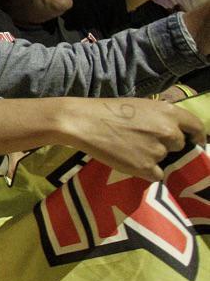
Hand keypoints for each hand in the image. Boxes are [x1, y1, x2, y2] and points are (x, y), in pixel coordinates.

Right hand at [63, 96, 205, 180]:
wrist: (82, 122)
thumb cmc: (107, 110)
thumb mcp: (140, 106)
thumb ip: (160, 117)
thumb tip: (173, 130)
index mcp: (168, 112)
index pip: (196, 127)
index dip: (197, 136)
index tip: (194, 142)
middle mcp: (168, 132)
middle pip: (179, 145)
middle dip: (166, 145)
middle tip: (145, 143)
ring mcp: (158, 151)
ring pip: (165, 160)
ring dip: (152, 158)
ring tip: (130, 150)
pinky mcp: (146, 167)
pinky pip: (155, 175)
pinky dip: (145, 172)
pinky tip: (128, 162)